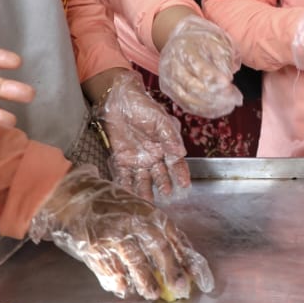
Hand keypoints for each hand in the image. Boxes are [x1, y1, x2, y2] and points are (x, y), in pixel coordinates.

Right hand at [28, 166, 212, 300]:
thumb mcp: (139, 210)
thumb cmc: (111, 205)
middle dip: (172, 272)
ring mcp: (113, 236)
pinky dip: (119, 282)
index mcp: (149, 213)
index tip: (200, 278)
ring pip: (135, 263)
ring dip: (146, 282)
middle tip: (180, 289)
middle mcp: (133, 223)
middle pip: (159, 249)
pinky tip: (124, 289)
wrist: (75, 197)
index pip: (175, 238)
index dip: (189, 259)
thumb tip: (180, 259)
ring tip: (153, 294)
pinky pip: (111, 271)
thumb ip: (157, 232)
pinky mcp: (95, 248)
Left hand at [97, 71, 189, 199]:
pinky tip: (128, 195)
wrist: (118, 100)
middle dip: (164, 185)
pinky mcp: (121, 159)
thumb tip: (181, 153)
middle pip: (160, 174)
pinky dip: (126, 186)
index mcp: (165, 145)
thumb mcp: (160, 119)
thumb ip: (169, 137)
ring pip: (143, 179)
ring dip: (145, 190)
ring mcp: (137, 159)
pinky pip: (124, 176)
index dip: (181, 174)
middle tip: (167, 196)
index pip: (176, 163)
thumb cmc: (143, 106)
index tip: (185, 184)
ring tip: (147, 201)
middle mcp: (153, 155)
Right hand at [157, 15, 241, 117]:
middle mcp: (173, 65)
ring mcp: (169, 79)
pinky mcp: (169, 90)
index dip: (214, 77)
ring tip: (230, 105)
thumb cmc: (203, 40)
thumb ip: (222, 56)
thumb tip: (228, 76)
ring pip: (188, 99)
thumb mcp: (216, 40)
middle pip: (192, 86)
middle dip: (216, 95)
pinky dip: (204, 110)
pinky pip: (186, 105)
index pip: (199, 67)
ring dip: (211, 106)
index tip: (229, 82)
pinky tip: (219, 109)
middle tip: (235, 99)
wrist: (178, 38)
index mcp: (185, 49)